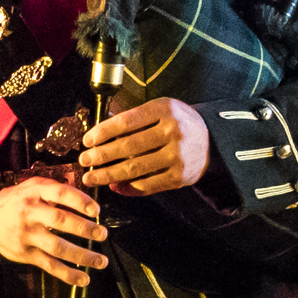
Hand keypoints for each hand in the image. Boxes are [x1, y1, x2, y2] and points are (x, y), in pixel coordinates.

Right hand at [0, 175, 111, 286]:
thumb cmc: (18, 200)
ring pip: (57, 247)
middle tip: (103, 234)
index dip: (80, 201)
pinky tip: (84, 279)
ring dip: (81, 255)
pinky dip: (67, 274)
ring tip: (101, 261)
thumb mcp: (33, 186)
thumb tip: (86, 193)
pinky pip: (49, 265)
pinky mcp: (25, 254)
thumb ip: (57, 189)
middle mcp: (30, 212)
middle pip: (59, 220)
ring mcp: (27, 235)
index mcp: (35, 192)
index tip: (97, 211)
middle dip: (84, 228)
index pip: (60, 193)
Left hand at [78, 98, 212, 192]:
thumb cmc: (178, 123)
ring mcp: (177, 156)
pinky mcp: (179, 177)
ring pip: (134, 168)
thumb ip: (134, 119)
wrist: (212, 140)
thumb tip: (100, 134)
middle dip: (100, 155)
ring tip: (92, 177)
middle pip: (127, 146)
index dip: (102, 132)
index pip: (125, 122)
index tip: (87, 141)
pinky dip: (127, 188)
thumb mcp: (161, 110)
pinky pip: (147, 185)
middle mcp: (172, 132)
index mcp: (164, 110)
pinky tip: (114, 186)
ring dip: (108, 174)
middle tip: (84, 160)